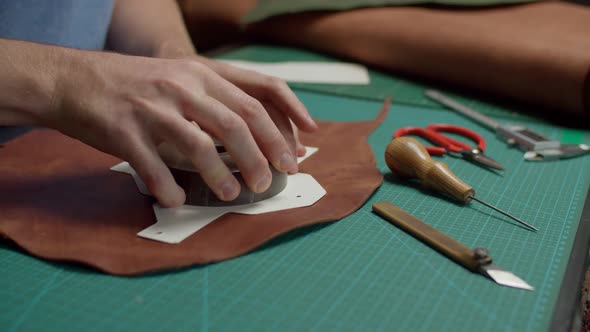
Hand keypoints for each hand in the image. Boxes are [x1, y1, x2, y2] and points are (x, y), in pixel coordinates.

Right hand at [48, 50, 316, 206]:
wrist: (74, 78)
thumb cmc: (135, 84)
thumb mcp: (180, 76)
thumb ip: (216, 97)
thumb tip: (256, 133)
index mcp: (202, 72)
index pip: (260, 91)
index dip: (289, 118)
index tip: (304, 145)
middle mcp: (183, 86)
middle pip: (238, 122)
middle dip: (263, 156)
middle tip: (270, 181)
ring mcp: (153, 108)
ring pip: (201, 145)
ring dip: (223, 176)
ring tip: (234, 195)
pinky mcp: (124, 131)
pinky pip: (154, 167)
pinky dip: (169, 188)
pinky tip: (176, 200)